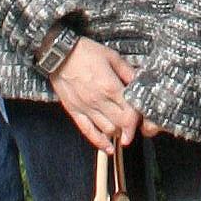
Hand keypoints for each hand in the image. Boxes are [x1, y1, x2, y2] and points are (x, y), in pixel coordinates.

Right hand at [52, 34, 138, 152]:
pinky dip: (99, 142)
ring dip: (117, 133)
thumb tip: (139, 83)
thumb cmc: (86, 52)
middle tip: (135, 128)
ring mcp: (85, 108)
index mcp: (110, 87)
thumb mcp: (112, 56)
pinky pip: (88, 131)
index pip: (129, 112)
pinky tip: (108, 148)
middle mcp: (98, 101)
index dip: (138, 119)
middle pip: (120, 124)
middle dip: (130, 129)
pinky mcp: (74, 111)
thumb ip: (127, 72)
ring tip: (122, 131)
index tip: (142, 119)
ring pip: (106, 130)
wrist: (59, 54)